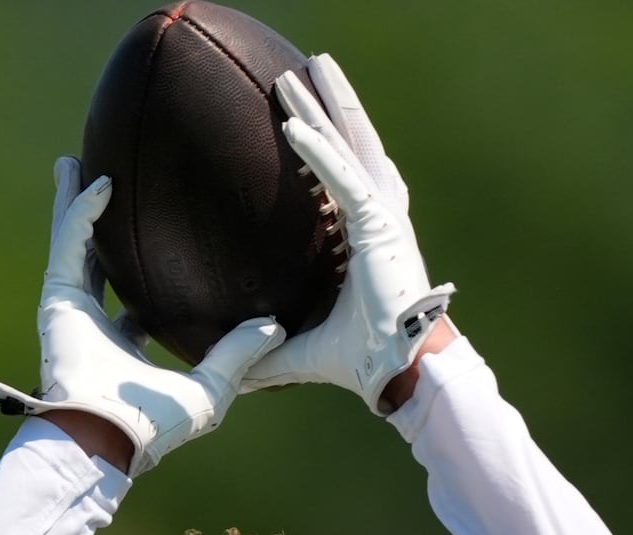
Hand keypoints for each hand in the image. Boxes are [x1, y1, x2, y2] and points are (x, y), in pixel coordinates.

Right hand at [0, 158, 283, 473]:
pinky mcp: (58, 302)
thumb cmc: (157, 427)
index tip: (155, 232)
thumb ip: (238, 355)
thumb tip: (274, 326)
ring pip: (72, 243)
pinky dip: (81, 214)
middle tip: (106, 177)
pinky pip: (70, 245)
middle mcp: (95, 323)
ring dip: (74, 201)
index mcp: (124, 344)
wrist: (112, 438)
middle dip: (95, 219)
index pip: (130, 297)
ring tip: (75, 160)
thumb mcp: (211, 389)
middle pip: (94, 258)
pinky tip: (99, 183)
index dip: (141, 266)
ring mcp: (72, 311)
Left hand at [241, 56, 453, 412]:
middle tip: (298, 73)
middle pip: (349, 146)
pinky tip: (293, 124)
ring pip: (351, 144)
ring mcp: (384, 216)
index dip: (324, 146)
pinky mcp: (381, 224)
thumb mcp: (303, 352)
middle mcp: (380, 218)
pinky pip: (342, 176)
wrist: (401, 370)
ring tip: (308, 66)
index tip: (300, 120)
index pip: (343, 179)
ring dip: (326, 105)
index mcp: (368, 238)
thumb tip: (232, 371)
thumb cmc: (366, 362)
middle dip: (324, 107)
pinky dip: (317, 151)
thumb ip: (269, 352)